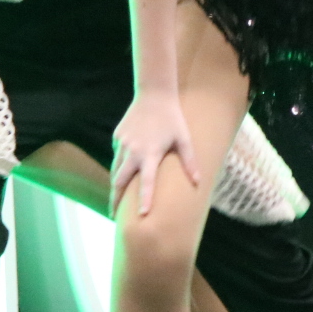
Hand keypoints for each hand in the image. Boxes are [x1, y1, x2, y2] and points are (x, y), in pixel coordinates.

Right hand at [111, 91, 198, 215]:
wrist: (154, 95)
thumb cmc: (172, 118)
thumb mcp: (184, 139)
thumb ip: (190, 162)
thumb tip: (198, 182)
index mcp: (150, 153)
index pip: (147, 182)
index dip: (145, 199)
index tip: (142, 216)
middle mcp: (132, 151)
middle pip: (119, 181)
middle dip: (115, 199)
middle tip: (114, 215)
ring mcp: (121, 144)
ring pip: (115, 170)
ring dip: (116, 184)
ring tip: (115, 199)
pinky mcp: (116, 137)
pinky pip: (117, 156)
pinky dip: (120, 165)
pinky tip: (125, 169)